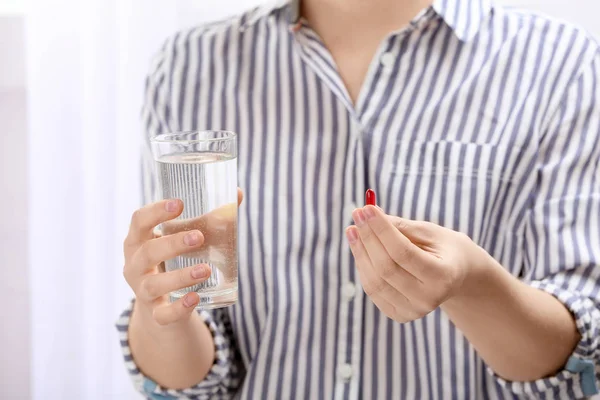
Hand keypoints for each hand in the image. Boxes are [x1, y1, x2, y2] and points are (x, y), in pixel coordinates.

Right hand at [123, 189, 242, 325]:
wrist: (162, 310)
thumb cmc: (173, 263)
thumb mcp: (183, 242)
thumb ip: (208, 219)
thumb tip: (237, 193)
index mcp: (139, 241)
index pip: (138, 221)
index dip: (156, 211)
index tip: (180, 203)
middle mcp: (135, 266)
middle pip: (147, 252)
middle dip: (173, 243)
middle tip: (199, 237)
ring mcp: (143, 292)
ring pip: (154, 285)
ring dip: (180, 276)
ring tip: (205, 269)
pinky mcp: (156, 316)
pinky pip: (163, 314)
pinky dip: (179, 307)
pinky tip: (196, 298)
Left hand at [346, 205, 484, 322]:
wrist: (457, 276)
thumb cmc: (443, 247)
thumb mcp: (429, 232)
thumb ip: (400, 226)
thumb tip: (368, 215)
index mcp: (443, 276)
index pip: (403, 252)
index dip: (381, 229)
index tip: (367, 208)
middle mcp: (428, 299)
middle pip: (386, 268)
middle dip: (367, 238)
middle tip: (357, 214)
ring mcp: (413, 311)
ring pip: (374, 281)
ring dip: (359, 252)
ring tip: (352, 229)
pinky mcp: (400, 315)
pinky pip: (372, 290)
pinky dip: (363, 267)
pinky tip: (359, 248)